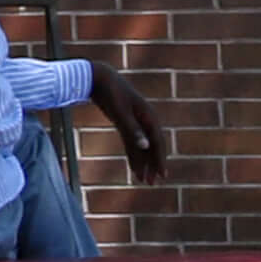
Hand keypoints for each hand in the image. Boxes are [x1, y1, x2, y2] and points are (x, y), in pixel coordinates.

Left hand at [86, 66, 173, 180]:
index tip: (162, 175)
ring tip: (144, 181)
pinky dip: (133, 155)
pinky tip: (134, 168)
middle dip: (152, 165)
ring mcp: (135, 122)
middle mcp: (145, 120)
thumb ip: (133, 129)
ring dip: (143, 163)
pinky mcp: (125, 123)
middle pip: (151, 146)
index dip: (160, 159)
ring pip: (142, 147)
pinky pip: (132, 143)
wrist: (98, 78)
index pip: (157, 142)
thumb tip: (145, 146)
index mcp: (148, 116)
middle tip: (152, 183)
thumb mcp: (120, 112)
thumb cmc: (110, 93)